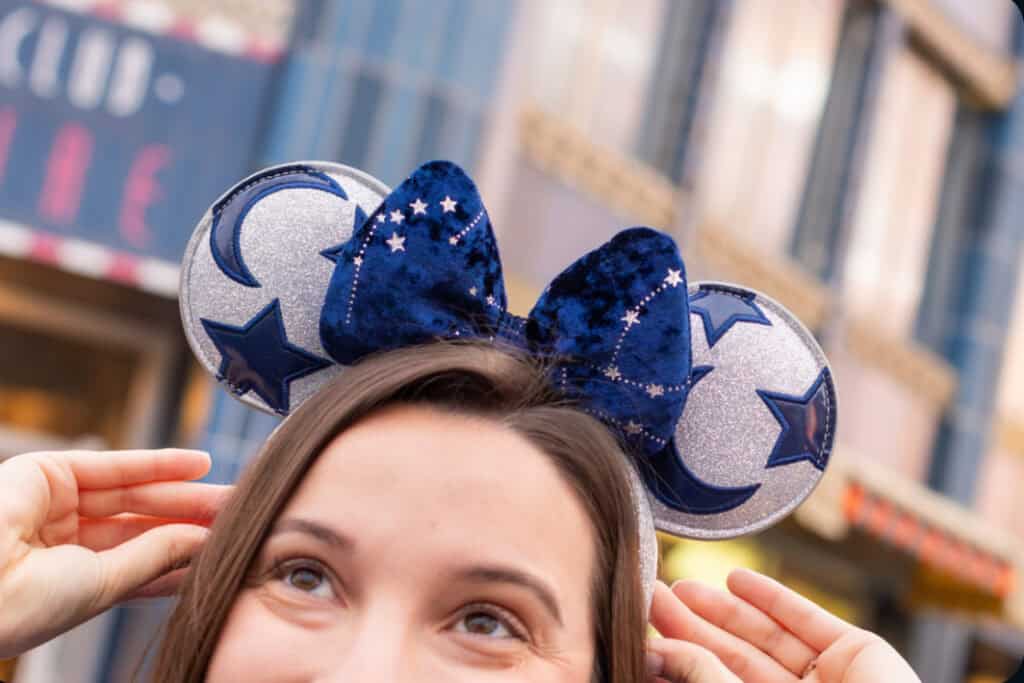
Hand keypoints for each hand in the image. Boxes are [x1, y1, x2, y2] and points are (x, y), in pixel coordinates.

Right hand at [0, 449, 231, 657]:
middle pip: (145, 524)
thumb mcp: (103, 583)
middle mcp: (64, 545)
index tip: (229, 547)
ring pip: (135, 494)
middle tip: (242, 513)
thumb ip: (154, 554)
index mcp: (72, 583)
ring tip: (232, 493)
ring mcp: (55, 508)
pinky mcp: (45, 473)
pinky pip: (114, 465)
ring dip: (185, 490)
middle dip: (193, 517)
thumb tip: (202, 538)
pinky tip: (199, 465)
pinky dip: (158, 462)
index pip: (144, 563)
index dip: (187, 552)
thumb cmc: (20, 603)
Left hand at [648, 568, 920, 682]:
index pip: (713, 682)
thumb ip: (706, 678)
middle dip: (695, 626)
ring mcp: (829, 680)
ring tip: (685, 586)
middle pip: (735, 659)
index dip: (680, 652)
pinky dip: (774, 598)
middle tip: (655, 594)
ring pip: (768, 637)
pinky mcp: (859, 653)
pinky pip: (809, 621)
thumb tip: (656, 652)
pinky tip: (738, 579)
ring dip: (727, 609)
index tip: (645, 624)